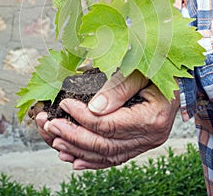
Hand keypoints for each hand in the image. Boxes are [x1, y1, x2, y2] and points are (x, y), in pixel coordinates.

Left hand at [35, 70, 179, 169]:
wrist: (175, 78)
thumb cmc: (157, 68)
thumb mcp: (139, 69)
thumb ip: (119, 87)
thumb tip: (94, 108)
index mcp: (152, 117)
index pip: (109, 124)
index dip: (83, 117)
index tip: (64, 105)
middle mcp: (151, 136)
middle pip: (106, 144)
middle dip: (74, 136)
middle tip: (52, 126)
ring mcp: (146, 143)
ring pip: (108, 154)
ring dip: (79, 150)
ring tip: (56, 141)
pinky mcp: (140, 144)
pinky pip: (114, 157)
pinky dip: (93, 160)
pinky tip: (75, 159)